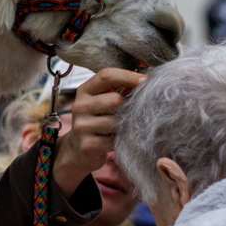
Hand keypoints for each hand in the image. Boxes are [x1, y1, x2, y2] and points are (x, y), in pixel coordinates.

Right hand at [54, 68, 143, 193]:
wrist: (79, 150)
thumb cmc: (98, 120)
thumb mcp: (103, 101)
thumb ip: (120, 89)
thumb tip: (146, 79)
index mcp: (85, 90)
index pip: (106, 75)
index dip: (128, 76)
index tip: (146, 81)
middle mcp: (80, 106)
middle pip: (115, 99)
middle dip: (128, 106)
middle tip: (131, 113)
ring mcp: (81, 126)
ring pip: (116, 122)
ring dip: (124, 126)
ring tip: (121, 128)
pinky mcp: (87, 145)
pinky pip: (113, 140)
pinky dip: (120, 141)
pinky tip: (115, 140)